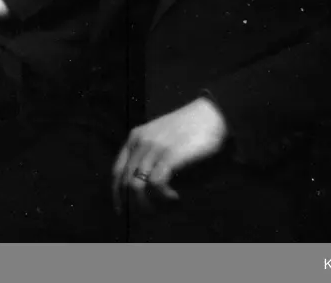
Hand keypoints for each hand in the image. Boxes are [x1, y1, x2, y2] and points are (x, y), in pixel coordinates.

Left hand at [111, 97, 227, 212]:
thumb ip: (153, 162)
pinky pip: (155, 184)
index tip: (124, 212)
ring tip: (167, 207)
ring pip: (136, 186)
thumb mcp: (165, 143)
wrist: (213, 114)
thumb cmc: (192, 131)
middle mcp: (139, 142)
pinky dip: (163, 197)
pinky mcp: (168, 155)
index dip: (118, 195)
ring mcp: (153, 148)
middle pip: (125, 183)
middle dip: (136, 206)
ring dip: (150, 205)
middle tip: (153, 216)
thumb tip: (148, 195)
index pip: (117, 172)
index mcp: (135, 138)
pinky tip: (175, 198)